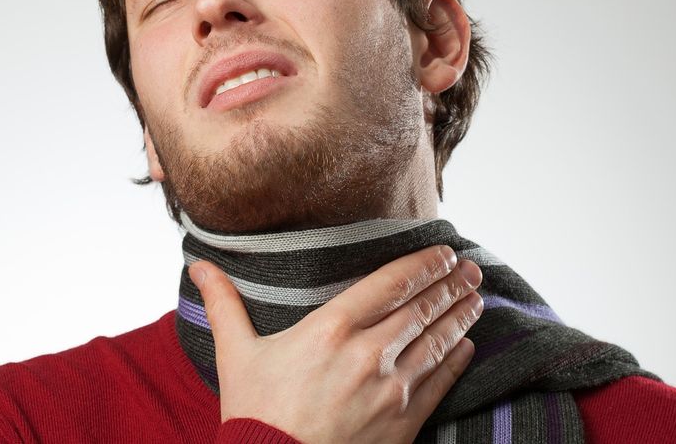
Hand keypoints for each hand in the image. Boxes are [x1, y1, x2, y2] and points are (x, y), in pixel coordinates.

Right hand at [188, 245, 483, 443]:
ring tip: (476, 299)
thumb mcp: (235, 355)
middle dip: (450, 285)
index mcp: (329, 329)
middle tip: (471, 269)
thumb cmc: (253, 415)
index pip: (390, 283)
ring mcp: (388, 390)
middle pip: (421, 309)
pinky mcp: (402, 424)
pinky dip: (456, 362)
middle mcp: (366, 354)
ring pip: (437, 343)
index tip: (443, 252)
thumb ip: (224, 305)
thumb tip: (199, 266)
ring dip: (460, 317)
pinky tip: (467, 347)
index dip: (422, 263)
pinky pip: (439, 385)